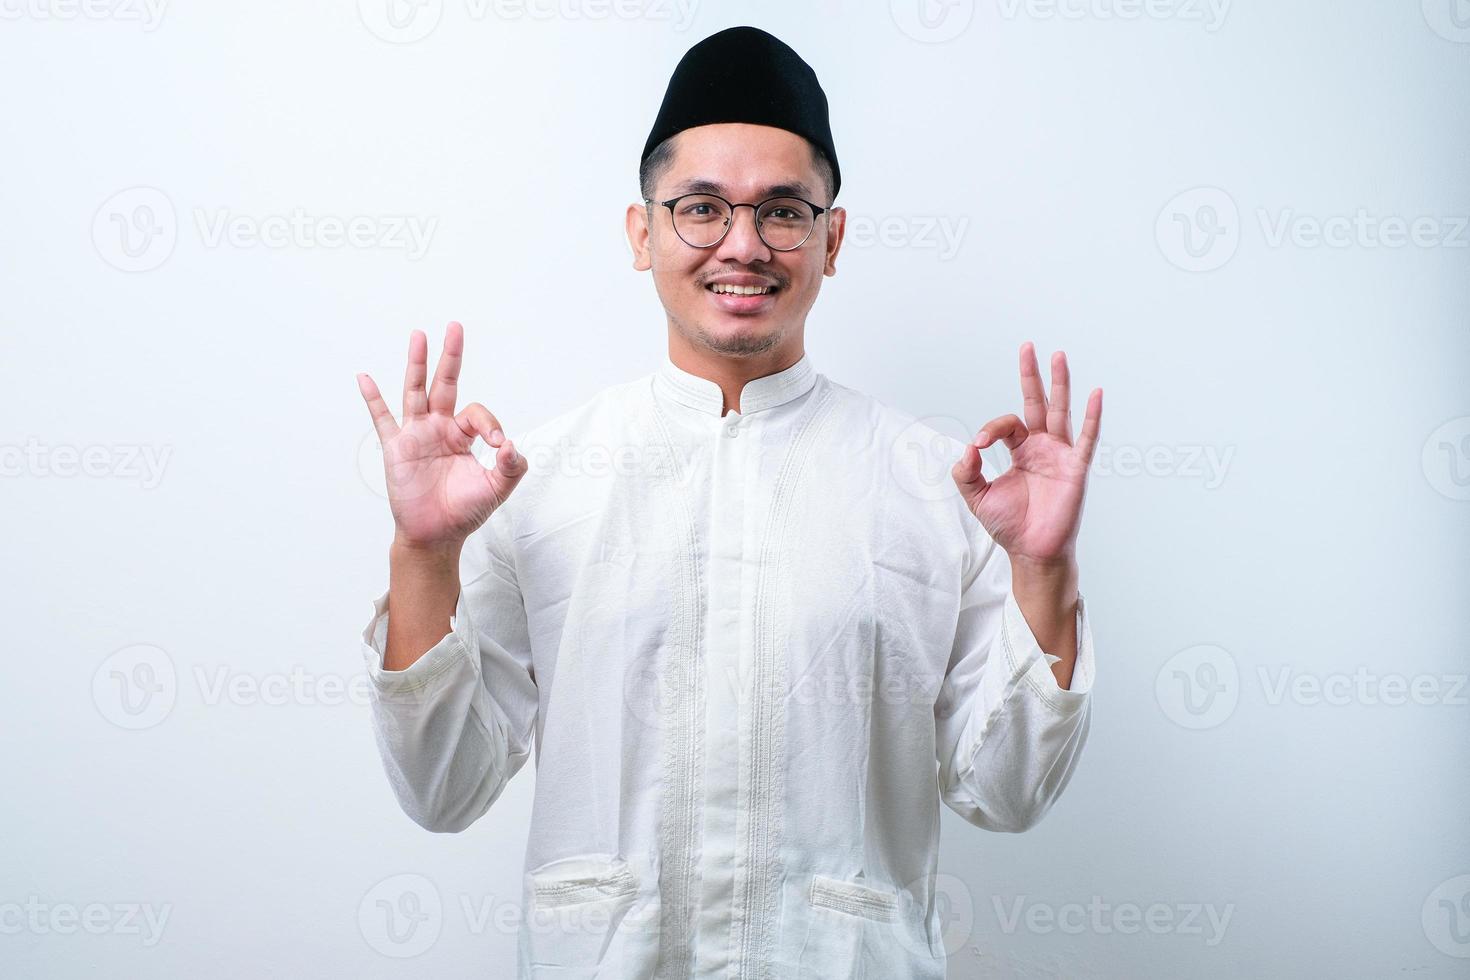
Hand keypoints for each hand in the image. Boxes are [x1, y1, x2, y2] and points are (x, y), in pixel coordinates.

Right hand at [356, 321, 527, 550]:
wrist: (436, 535)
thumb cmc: (464, 511)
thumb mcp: (496, 489)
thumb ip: (511, 467)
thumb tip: (510, 444)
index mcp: (462, 435)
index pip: (476, 413)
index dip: (489, 424)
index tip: (497, 445)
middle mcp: (439, 428)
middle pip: (445, 383)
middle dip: (451, 356)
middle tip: (456, 327)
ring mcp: (415, 434)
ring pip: (415, 391)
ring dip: (416, 363)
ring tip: (419, 335)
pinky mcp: (396, 448)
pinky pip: (382, 419)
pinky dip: (373, 398)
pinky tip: (364, 377)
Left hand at [951, 342, 1101, 565]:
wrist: (1031, 552)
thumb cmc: (1009, 525)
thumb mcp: (977, 496)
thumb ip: (966, 471)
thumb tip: (968, 448)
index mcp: (1022, 451)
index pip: (1007, 425)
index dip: (990, 430)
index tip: (978, 447)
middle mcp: (1043, 447)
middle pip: (1038, 403)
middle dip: (1032, 376)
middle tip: (1029, 347)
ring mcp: (1061, 455)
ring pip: (1061, 411)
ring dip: (1060, 384)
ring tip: (1058, 356)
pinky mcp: (1076, 468)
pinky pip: (1086, 438)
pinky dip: (1092, 416)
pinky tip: (1095, 393)